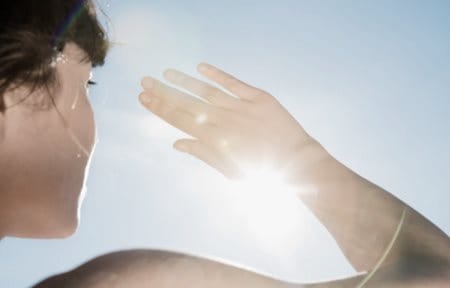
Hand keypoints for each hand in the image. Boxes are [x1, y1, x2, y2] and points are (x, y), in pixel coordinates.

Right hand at [139, 63, 314, 177]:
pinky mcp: (258, 98)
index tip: (144, 98)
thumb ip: (203, 154)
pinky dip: (217, 74)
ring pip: (206, 91)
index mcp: (214, 140)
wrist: (296, 163)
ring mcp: (240, 108)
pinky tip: (200, 67)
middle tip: (144, 81)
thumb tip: (177, 143)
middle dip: (163, 92)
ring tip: (166, 73)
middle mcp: (223, 121)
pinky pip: (233, 83)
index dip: (160, 108)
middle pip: (186, 103)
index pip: (180, 120)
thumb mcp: (229, 171)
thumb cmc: (262, 173)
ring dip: (184, 81)